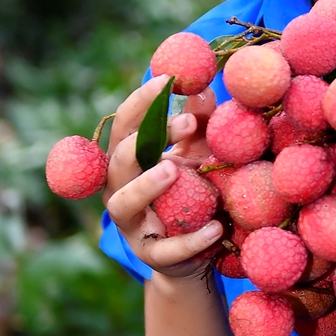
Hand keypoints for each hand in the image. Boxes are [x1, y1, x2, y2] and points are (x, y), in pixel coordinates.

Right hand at [104, 76, 221, 278]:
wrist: (195, 253)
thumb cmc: (190, 192)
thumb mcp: (197, 155)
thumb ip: (198, 125)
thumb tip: (203, 89)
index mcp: (129, 161)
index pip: (125, 125)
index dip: (141, 102)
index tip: (166, 80)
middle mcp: (119, 189)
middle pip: (119, 160)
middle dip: (146, 139)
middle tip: (184, 123)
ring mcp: (131, 224)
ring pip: (124, 203)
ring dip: (146, 185)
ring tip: (174, 169)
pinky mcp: (150, 255)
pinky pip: (166, 248)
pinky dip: (191, 239)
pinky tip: (215, 227)